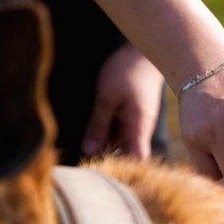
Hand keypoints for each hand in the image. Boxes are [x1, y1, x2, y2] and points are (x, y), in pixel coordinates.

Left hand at [82, 43, 164, 158]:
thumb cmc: (127, 72)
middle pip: (125, 153)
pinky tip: (93, 127)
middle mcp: (140, 130)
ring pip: (120, 141)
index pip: (136, 161)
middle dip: (106, 157)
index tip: (99, 170)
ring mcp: (137, 122)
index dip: (121, 169)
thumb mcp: (107, 98)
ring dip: (104, 143)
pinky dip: (106, 131)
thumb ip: (98, 125)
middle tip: (80, 157)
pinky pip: (119, 130)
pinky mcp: (133, 115)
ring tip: (83, 142)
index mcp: (138, 128)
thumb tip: (90, 151)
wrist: (143, 53)